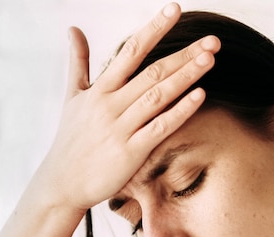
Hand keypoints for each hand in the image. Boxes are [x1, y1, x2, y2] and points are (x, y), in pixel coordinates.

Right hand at [35, 2, 220, 210]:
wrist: (61, 183)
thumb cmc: (70, 140)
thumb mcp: (71, 97)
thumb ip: (78, 62)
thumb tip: (73, 29)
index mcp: (98, 90)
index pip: (130, 52)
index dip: (153, 29)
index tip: (175, 9)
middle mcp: (109, 106)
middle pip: (151, 72)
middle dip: (183, 54)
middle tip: (212, 40)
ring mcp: (120, 129)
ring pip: (158, 96)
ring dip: (186, 76)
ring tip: (210, 58)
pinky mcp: (129, 152)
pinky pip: (159, 128)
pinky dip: (179, 111)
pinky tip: (199, 96)